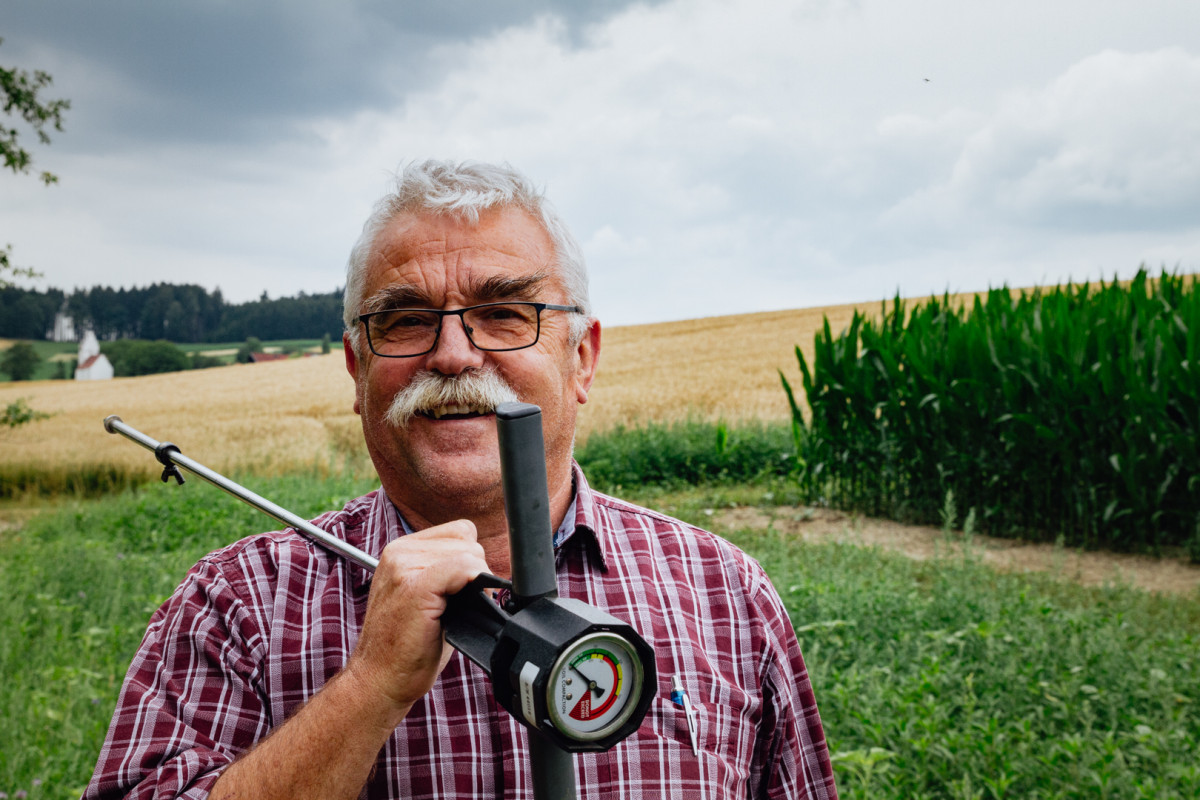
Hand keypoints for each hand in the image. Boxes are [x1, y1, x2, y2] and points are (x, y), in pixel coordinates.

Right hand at [344, 519, 489, 719]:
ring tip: (450, 612)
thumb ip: (450, 572)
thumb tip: (485, 568)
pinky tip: (460, 608)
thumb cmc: (407, 645)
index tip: (462, 589)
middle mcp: (400, 551)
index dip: (470, 560)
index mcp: (402, 550)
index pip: (459, 532)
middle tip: (456, 607)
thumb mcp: (428, 596)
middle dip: (474, 574)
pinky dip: (473, 584)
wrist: (379, 680)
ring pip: (470, 554)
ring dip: (473, 583)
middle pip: (468, 541)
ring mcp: (405, 567)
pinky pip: (463, 568)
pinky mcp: (415, 586)